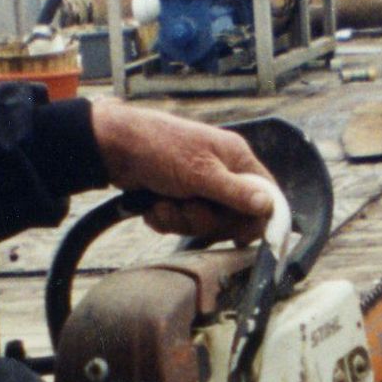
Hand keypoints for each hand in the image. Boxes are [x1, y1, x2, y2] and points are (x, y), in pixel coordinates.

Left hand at [88, 101, 276, 242]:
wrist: (112, 147)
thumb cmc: (159, 148)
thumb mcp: (201, 172)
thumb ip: (236, 192)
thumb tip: (269, 206)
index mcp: (235, 158)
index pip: (265, 193)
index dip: (258, 217)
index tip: (242, 235)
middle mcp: (221, 173)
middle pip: (233, 217)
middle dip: (206, 219)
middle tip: (189, 206)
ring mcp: (198, 187)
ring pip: (204, 223)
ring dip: (181, 219)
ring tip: (164, 202)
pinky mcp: (177, 199)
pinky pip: (181, 224)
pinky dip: (165, 219)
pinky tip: (154, 204)